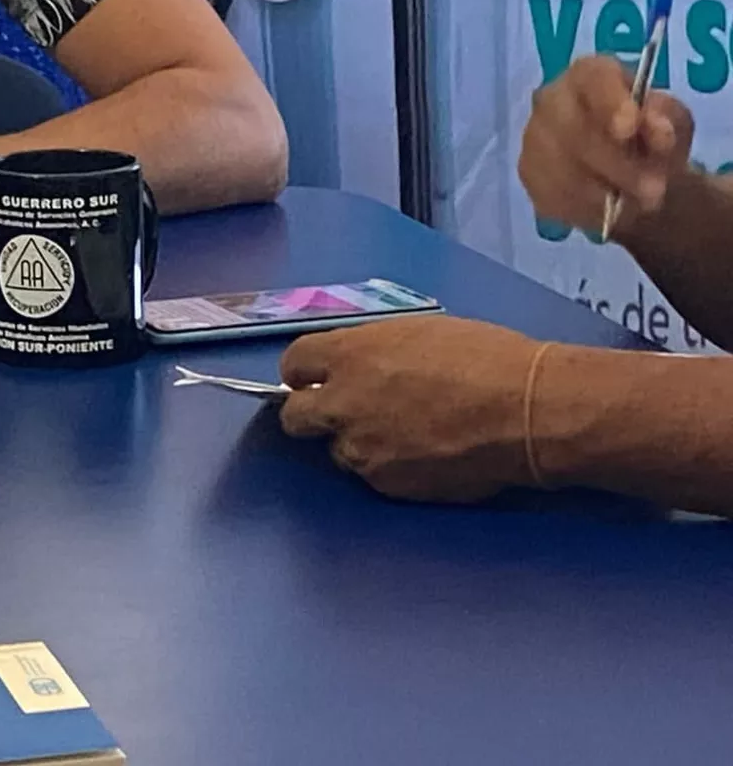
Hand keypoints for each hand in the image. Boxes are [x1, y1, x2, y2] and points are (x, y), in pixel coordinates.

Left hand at [278, 316, 542, 503]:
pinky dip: (389, 465)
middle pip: (294, 417)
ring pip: (337, 449)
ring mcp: (361, 449)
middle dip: (311, 413)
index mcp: (349, 355)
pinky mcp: (386, 484)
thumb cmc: (484, 359)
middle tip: (342, 411)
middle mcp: (342, 404)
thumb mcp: (417, 334)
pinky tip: (424, 453)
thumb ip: (372, 352)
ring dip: (357, 441)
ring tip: (403, 432)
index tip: (318, 377)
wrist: (525, 412)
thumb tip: (356, 366)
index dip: (306, 372)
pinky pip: (372, 474)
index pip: (293, 364)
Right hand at [519, 54, 694, 235]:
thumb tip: (659, 131)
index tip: (630, 130)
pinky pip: (552, 192)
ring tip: (639, 204)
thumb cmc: (652, 137)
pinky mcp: (527, 172)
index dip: (609, 102)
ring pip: (561, 167)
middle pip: (572, 129)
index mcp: (590, 75)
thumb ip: (668, 121)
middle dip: (615, 163)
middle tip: (654, 191)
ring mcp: (534, 136)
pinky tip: (609, 209)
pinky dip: (585, 207)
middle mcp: (552, 98)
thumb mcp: (674, 123)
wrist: (632, 173)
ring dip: (603, 192)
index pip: (592, 78)